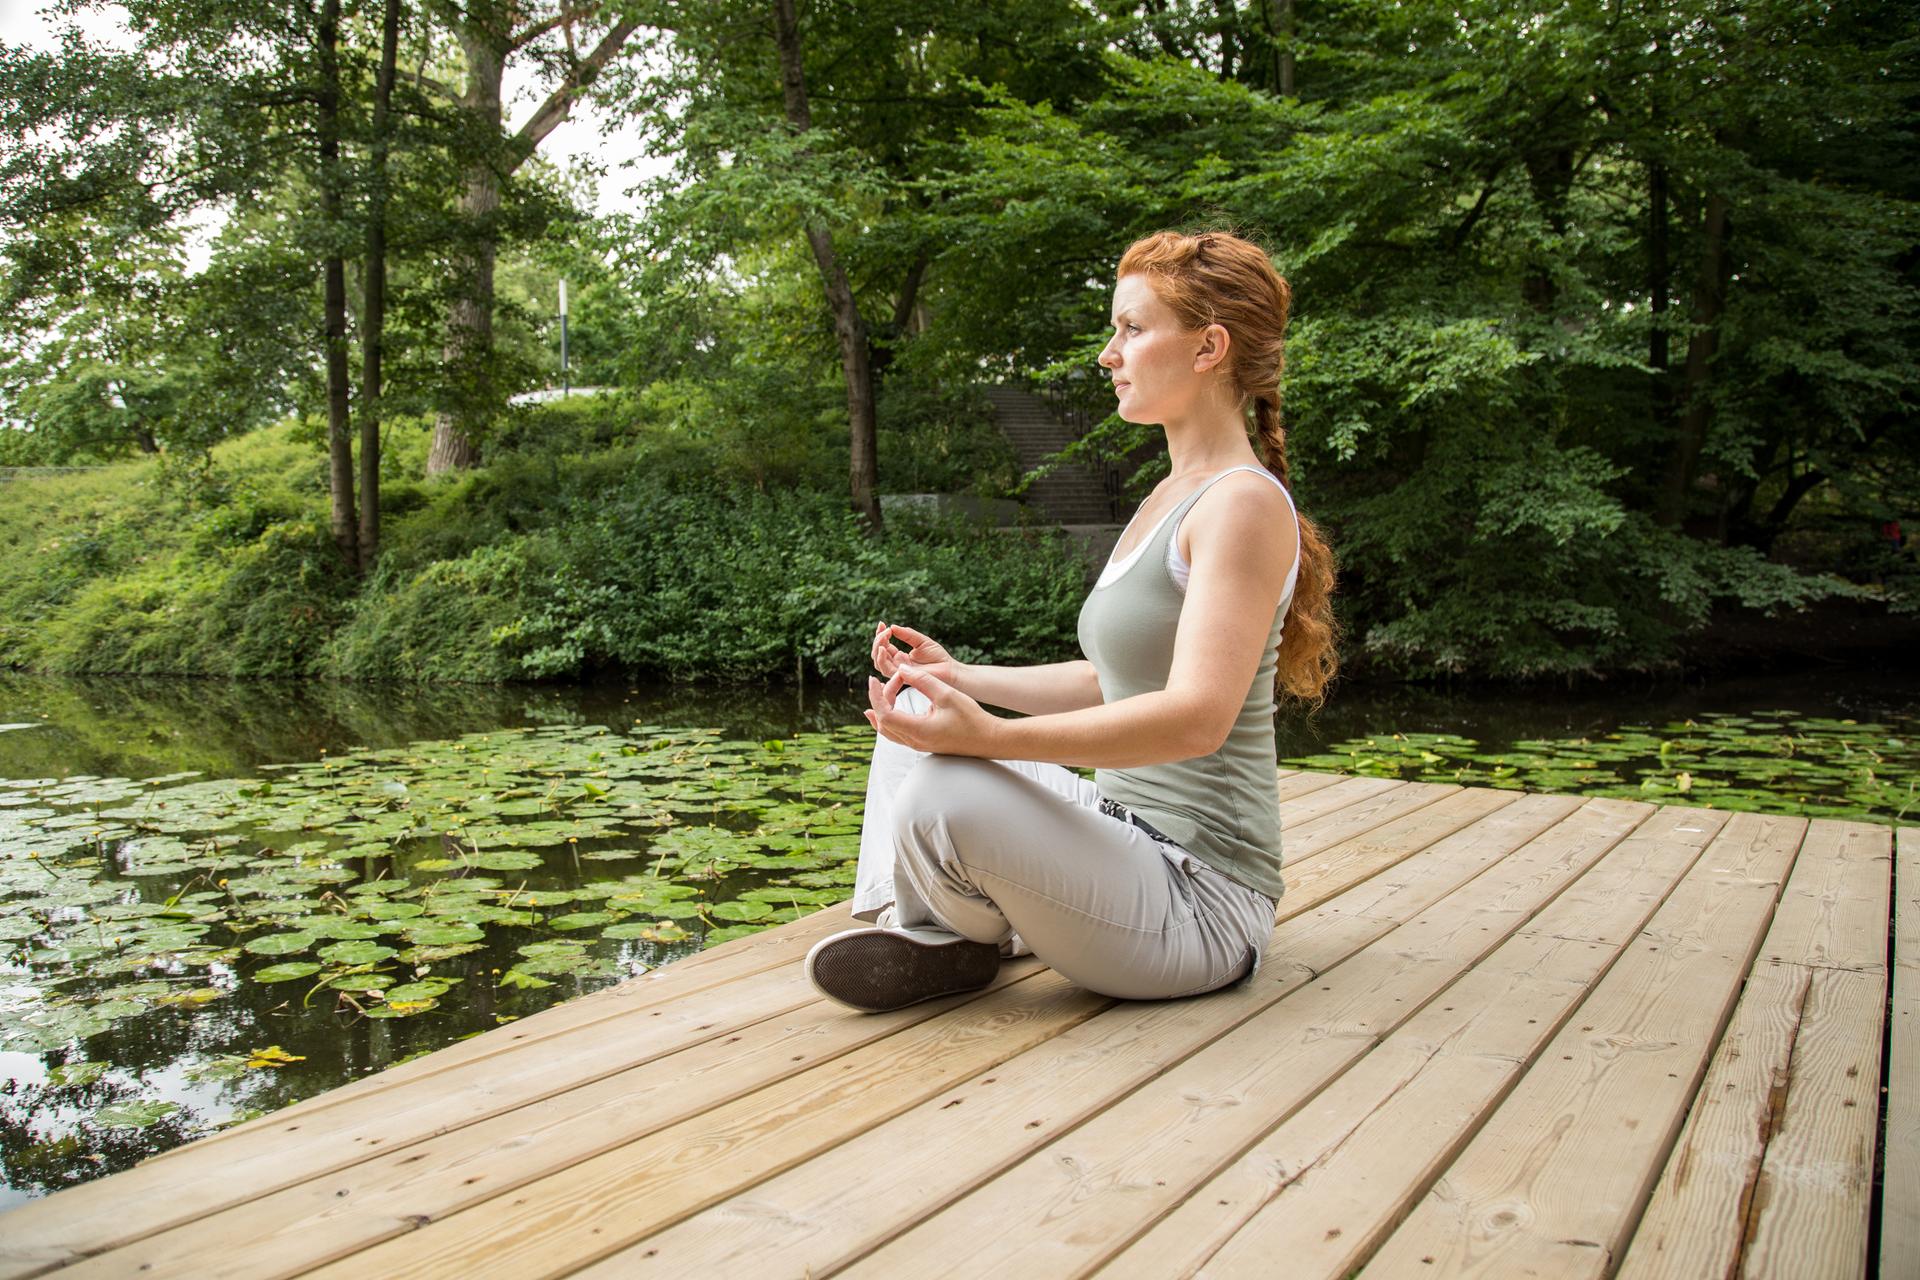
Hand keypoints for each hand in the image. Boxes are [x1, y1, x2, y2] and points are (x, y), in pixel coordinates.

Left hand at [864, 665, 1000, 757]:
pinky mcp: (924, 744)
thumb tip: (902, 669)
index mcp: (918, 730)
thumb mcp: (947, 694)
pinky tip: (888, 712)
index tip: (873, 679)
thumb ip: (922, 681)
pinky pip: (897, 734)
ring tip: (876, 696)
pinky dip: (888, 721)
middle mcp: (915, 742)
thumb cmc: (972, 718)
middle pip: (882, 723)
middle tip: (883, 681)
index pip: (885, 714)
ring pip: (888, 731)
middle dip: (878, 699)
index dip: (876, 695)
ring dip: (880, 712)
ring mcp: (919, 745)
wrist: (989, 739)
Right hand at [870, 621, 965, 688]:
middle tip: (884, 629)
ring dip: (878, 648)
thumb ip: (907, 634)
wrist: (950, 670)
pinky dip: (882, 659)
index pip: (884, 646)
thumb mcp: (921, 641)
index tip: (882, 623)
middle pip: (878, 655)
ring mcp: (899, 672)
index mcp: (900, 657)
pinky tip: (884, 648)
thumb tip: (892, 626)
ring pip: (879, 662)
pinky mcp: (902, 677)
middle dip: (878, 641)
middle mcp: (897, 665)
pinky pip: (886, 670)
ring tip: (884, 637)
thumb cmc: (938, 657)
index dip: (880, 635)